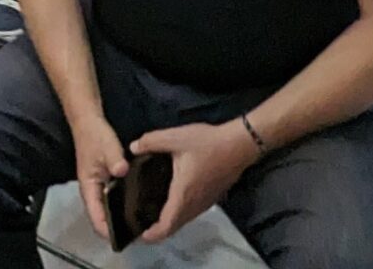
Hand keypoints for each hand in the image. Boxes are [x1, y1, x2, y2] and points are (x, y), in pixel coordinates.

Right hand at [72, 120, 131, 241]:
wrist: (89, 121)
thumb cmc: (95, 136)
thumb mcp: (108, 147)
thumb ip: (115, 161)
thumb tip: (122, 171)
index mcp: (89, 188)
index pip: (96, 218)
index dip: (107, 231)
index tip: (123, 238)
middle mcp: (93, 191)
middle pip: (103, 217)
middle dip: (117, 226)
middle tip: (139, 232)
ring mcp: (99, 186)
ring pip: (109, 208)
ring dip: (121, 215)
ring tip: (142, 221)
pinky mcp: (106, 180)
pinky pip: (114, 197)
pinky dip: (123, 203)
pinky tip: (140, 202)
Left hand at [129, 119, 261, 243]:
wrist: (240, 144)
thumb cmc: (208, 143)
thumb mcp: (175, 137)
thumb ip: (151, 141)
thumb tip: (133, 148)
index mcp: (183, 194)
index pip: (167, 224)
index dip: (153, 234)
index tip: (140, 233)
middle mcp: (195, 204)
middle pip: (174, 226)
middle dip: (158, 230)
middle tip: (141, 221)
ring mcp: (205, 203)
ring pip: (184, 220)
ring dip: (169, 221)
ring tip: (152, 212)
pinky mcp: (212, 198)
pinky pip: (191, 213)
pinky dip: (179, 214)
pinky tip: (171, 200)